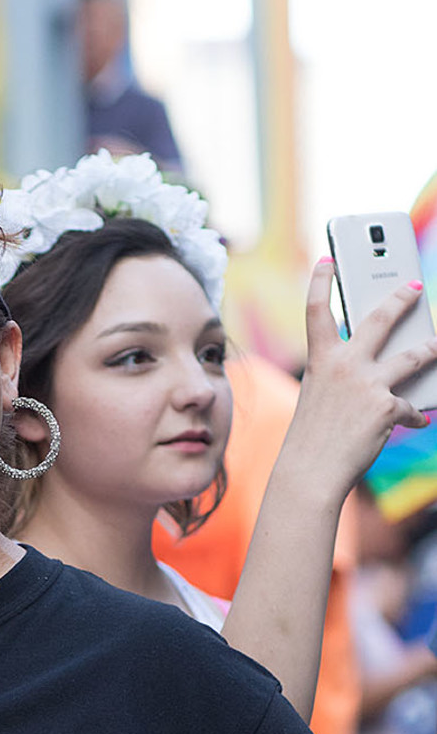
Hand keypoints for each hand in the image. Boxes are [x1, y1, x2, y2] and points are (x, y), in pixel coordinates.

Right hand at [288, 259, 436, 504]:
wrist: (310, 473)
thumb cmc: (311, 440)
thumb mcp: (320, 399)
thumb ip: (345, 379)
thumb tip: (385, 377)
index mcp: (321, 362)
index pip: (317, 311)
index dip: (321, 282)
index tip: (328, 260)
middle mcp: (345, 366)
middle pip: (380, 320)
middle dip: (401, 298)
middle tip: (415, 287)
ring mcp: (368, 385)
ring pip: (414, 356)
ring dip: (431, 350)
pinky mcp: (387, 407)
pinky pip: (410, 406)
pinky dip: (414, 415)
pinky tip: (417, 421)